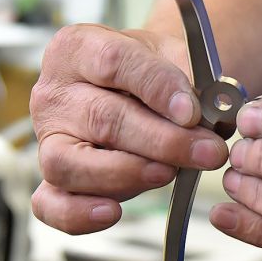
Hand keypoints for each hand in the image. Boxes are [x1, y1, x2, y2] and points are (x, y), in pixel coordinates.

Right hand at [30, 23, 228, 233]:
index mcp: (78, 48)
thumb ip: (191, 81)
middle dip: (162, 141)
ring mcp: (47, 138)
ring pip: (69, 163)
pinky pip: (51, 204)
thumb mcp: (172, 59)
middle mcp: (54, 92)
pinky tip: (112, 211)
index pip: (113, 62)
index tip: (192, 112)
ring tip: (169, 173)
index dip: (156, 88)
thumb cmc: (151, 75)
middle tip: (207, 152)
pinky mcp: (51, 178)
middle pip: (101, 118)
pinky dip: (78, 213)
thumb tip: (214, 112)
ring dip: (127, 174)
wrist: (139, 92)